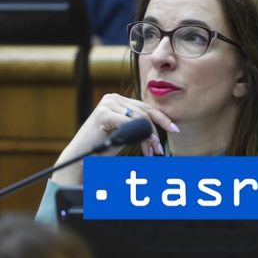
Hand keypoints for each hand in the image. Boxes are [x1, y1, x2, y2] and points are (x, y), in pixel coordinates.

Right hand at [51, 94, 174, 184]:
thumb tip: (161, 128)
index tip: (175, 129)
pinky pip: (130, 123)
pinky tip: (145, 150)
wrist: (82, 159)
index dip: (162, 118)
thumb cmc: (103, 148)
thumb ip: (140, 126)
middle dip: (156, 131)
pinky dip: (141, 136)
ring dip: (149, 137)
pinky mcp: (104, 113)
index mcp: (118, 100)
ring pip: (140, 118)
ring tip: (151, 152)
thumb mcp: (126, 134)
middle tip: (160, 148)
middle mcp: (113, 98)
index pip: (146, 107)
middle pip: (145, 111)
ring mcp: (108, 104)